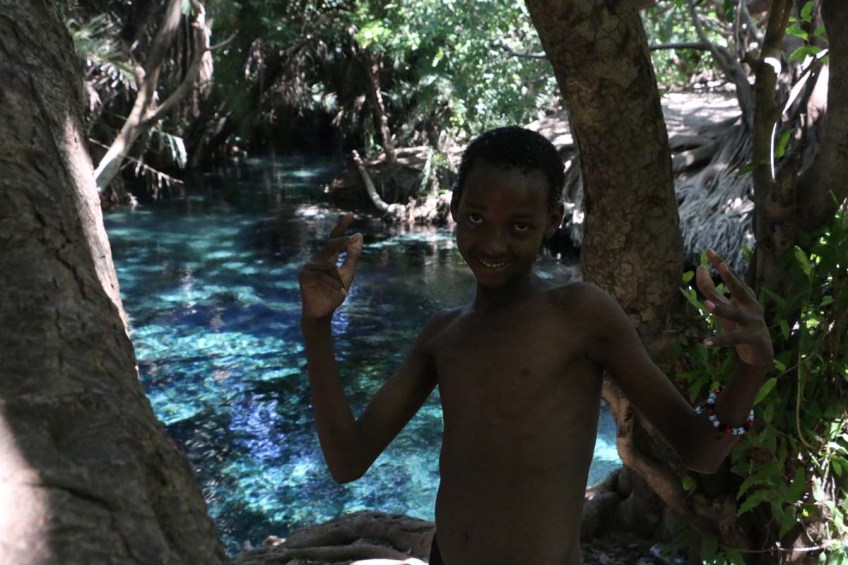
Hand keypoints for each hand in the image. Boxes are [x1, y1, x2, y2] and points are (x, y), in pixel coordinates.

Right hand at [299, 213, 362, 319]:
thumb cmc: (333, 293)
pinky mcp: (303, 276)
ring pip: (328, 265)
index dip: (341, 226)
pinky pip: (320, 275)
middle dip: (341, 240)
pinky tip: (339, 292)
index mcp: (328, 257)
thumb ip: (352, 256)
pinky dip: (331, 283)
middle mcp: (317, 259)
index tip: (351, 214)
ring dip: (337, 278)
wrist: (322, 313)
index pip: (334, 238)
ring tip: (343, 289)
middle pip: (329, 244)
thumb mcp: (347, 274)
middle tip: (353, 238)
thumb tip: (359, 235)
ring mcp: (308, 267)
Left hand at [695, 250, 773, 366]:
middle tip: (722, 265)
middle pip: (739, 289)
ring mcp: (753, 321)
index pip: (732, 277)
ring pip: (735, 314)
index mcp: (745, 296)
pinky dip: (719, 340)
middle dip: (730, 277)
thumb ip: (711, 290)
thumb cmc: (739, 325)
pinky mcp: (752, 338)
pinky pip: (733, 340)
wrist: (760, 353)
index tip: (709, 250)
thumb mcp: (723, 307)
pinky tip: (705, 342)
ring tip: (705, 304)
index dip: (721, 264)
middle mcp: (751, 305)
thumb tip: (700, 267)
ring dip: (721, 309)